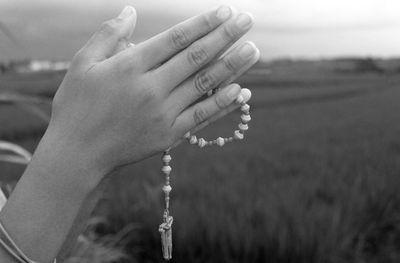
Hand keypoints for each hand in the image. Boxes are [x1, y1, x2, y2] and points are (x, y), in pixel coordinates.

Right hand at [47, 5, 259, 174]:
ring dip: (232, 65)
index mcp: (130, 66)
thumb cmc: (76, 106)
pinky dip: (222, 103)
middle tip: (248, 20)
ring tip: (253, 49)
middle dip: (225, 36)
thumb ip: (108, 35)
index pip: (176, 39)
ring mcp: (162, 113)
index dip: (203, 23)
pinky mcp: (168, 135)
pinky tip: (241, 90)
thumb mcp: (82, 64)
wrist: (77, 154)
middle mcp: (151, 88)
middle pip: (196, 57)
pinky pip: (201, 116)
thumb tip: (131, 11)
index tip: (225, 10)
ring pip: (204, 84)